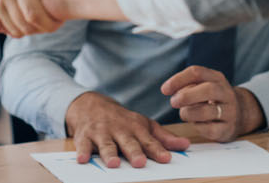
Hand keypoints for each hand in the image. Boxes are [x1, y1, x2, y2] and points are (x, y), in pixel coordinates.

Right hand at [64, 91, 191, 167]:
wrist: (91, 105)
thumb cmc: (122, 120)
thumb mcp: (143, 125)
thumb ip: (163, 137)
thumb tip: (186, 145)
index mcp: (136, 128)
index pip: (149, 141)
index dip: (157, 150)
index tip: (166, 158)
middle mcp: (119, 130)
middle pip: (128, 142)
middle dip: (134, 152)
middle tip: (140, 162)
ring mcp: (101, 133)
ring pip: (106, 144)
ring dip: (109, 153)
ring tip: (113, 163)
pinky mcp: (84, 136)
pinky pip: (82, 145)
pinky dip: (82, 152)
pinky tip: (83, 159)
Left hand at [161, 66, 265, 141]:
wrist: (241, 113)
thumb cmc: (213, 99)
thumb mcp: (204, 86)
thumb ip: (188, 86)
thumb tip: (170, 90)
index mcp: (217, 78)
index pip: (196, 72)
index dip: (178, 80)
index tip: (164, 90)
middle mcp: (225, 93)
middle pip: (208, 90)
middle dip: (187, 96)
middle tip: (173, 102)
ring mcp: (229, 111)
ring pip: (207, 111)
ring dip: (189, 113)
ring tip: (184, 114)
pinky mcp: (228, 129)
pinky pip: (210, 129)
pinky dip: (198, 127)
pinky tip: (196, 124)